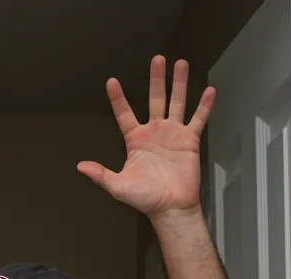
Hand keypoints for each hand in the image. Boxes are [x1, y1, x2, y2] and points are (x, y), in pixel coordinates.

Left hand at [77, 56, 214, 218]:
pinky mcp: (189, 140)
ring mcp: (173, 134)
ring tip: (180, 63)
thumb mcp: (118, 186)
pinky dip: (204, 105)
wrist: (170, 207)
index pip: (124, 114)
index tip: (111, 82)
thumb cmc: (145, 199)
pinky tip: (209, 90)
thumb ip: (101, 175)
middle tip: (157, 59)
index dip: (118, 99)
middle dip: (156, 79)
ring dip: (179, 84)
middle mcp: (154, 132)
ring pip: (176, 102)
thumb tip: (81, 167)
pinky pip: (198, 119)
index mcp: (136, 140)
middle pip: (155, 99)